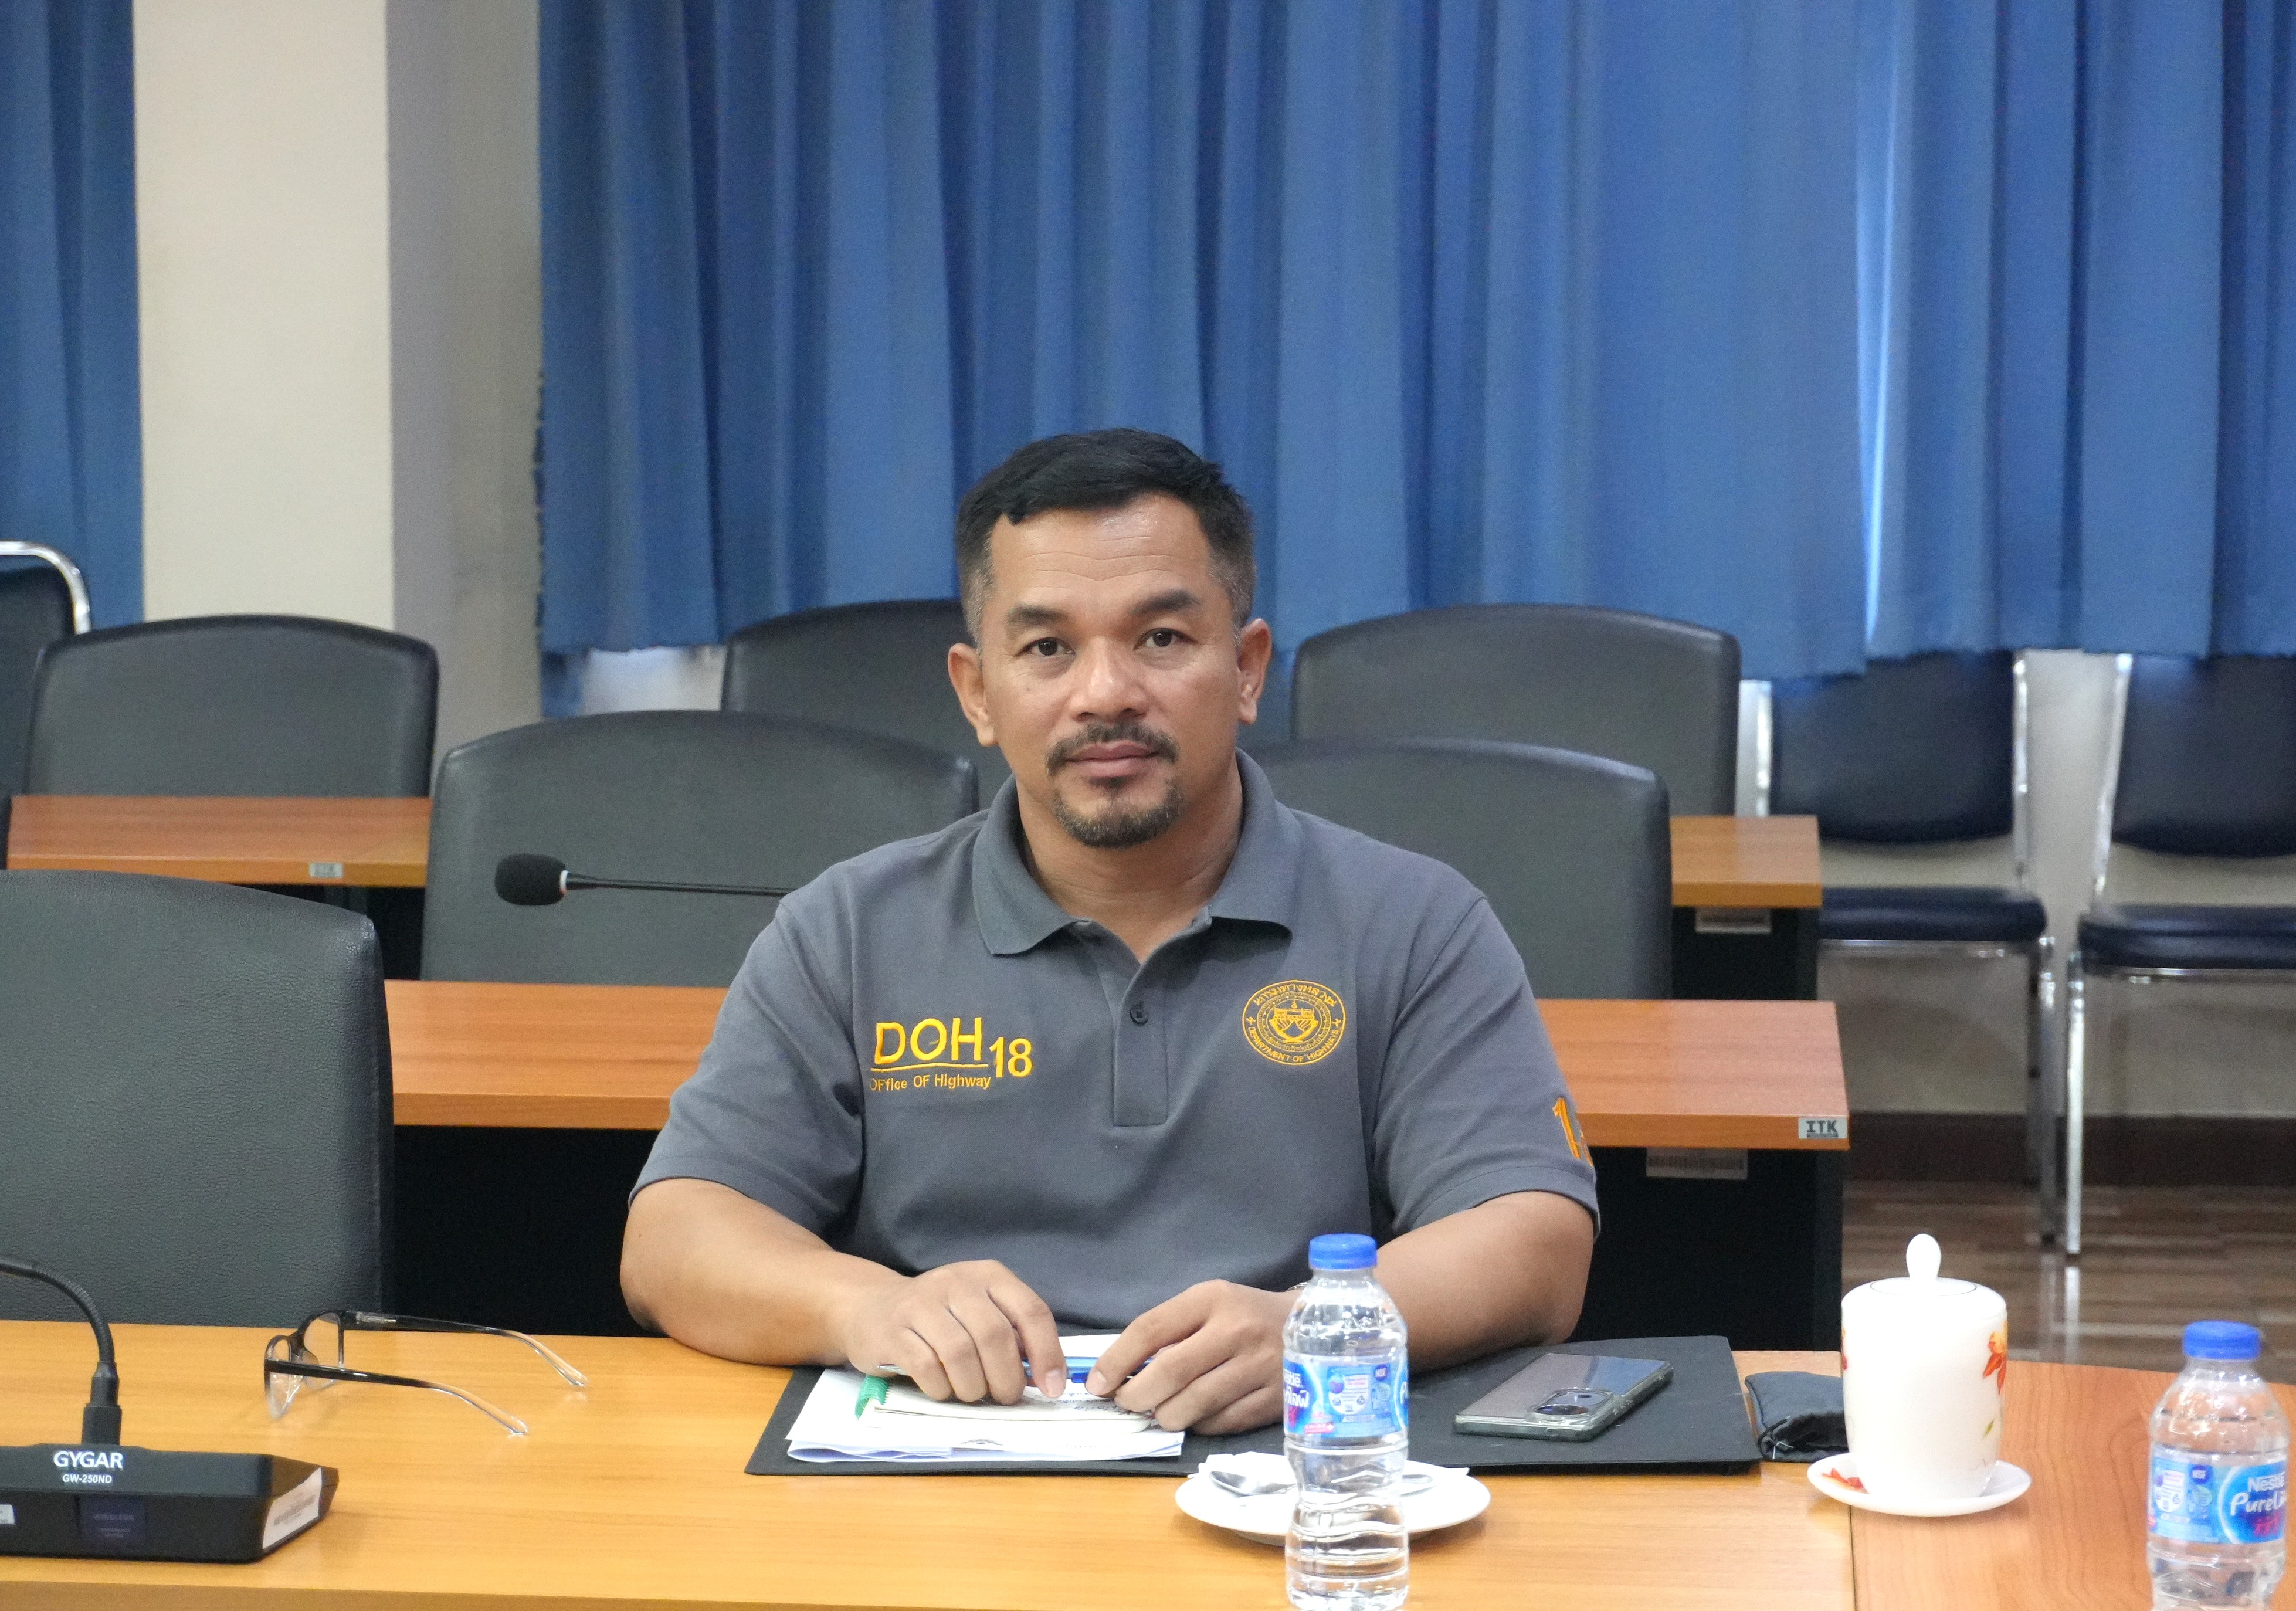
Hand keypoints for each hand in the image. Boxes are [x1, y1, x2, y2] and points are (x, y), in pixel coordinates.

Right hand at [832, 1260, 1064, 1403]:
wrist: (872, 1309)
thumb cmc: (940, 1318)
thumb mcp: (980, 1312)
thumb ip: (1012, 1336)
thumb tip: (1046, 1377)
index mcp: (988, 1275)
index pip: (1030, 1311)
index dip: (1047, 1353)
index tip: (1052, 1388)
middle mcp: (956, 1282)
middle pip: (995, 1335)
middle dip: (1007, 1377)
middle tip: (1006, 1397)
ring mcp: (921, 1303)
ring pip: (960, 1353)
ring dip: (973, 1387)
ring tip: (972, 1393)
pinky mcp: (893, 1330)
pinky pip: (926, 1368)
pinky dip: (941, 1388)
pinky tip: (942, 1389)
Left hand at [1086, 1281, 1291, 1432]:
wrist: (1318, 1328)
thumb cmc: (1246, 1315)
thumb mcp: (1209, 1304)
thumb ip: (1169, 1331)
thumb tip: (1119, 1373)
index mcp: (1213, 1299)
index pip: (1151, 1329)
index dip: (1116, 1360)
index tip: (1096, 1383)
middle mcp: (1237, 1331)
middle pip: (1170, 1373)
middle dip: (1136, 1396)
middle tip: (1126, 1403)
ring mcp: (1259, 1368)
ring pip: (1192, 1406)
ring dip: (1165, 1415)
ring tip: (1161, 1410)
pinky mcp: (1274, 1401)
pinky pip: (1220, 1424)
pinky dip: (1198, 1425)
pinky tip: (1196, 1415)